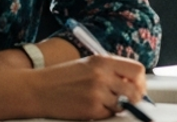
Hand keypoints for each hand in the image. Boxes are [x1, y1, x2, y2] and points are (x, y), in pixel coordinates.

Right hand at [29, 55, 147, 119]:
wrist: (36, 90)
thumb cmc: (61, 78)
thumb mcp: (87, 65)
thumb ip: (110, 70)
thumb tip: (133, 82)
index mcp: (103, 61)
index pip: (137, 70)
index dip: (140, 81)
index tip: (137, 86)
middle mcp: (102, 75)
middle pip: (136, 91)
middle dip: (135, 98)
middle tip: (128, 100)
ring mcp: (97, 93)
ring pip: (123, 105)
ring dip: (117, 106)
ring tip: (103, 101)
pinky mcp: (91, 110)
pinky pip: (108, 114)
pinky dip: (104, 113)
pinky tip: (91, 107)